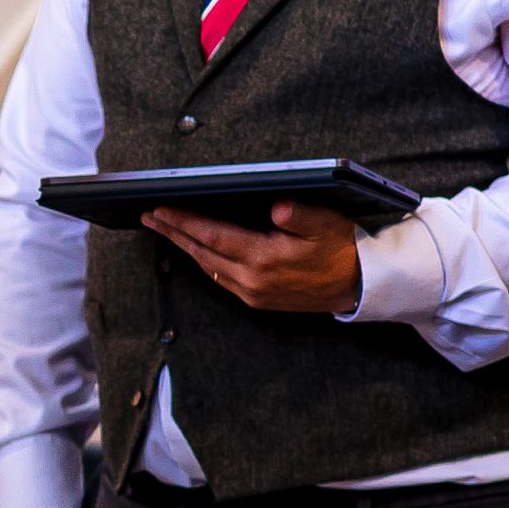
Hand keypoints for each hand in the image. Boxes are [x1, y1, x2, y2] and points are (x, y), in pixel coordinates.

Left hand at [142, 201, 362, 313]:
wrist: (359, 287)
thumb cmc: (342, 250)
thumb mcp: (325, 224)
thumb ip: (299, 215)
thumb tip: (277, 208)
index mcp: (264, 259)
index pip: (212, 236)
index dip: (183, 222)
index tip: (160, 210)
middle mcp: (252, 280)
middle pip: (201, 253)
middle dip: (173, 233)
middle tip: (149, 217)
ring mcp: (253, 293)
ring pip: (208, 267)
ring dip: (185, 247)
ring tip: (166, 229)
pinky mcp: (258, 299)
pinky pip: (221, 278)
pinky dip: (204, 261)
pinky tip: (196, 250)